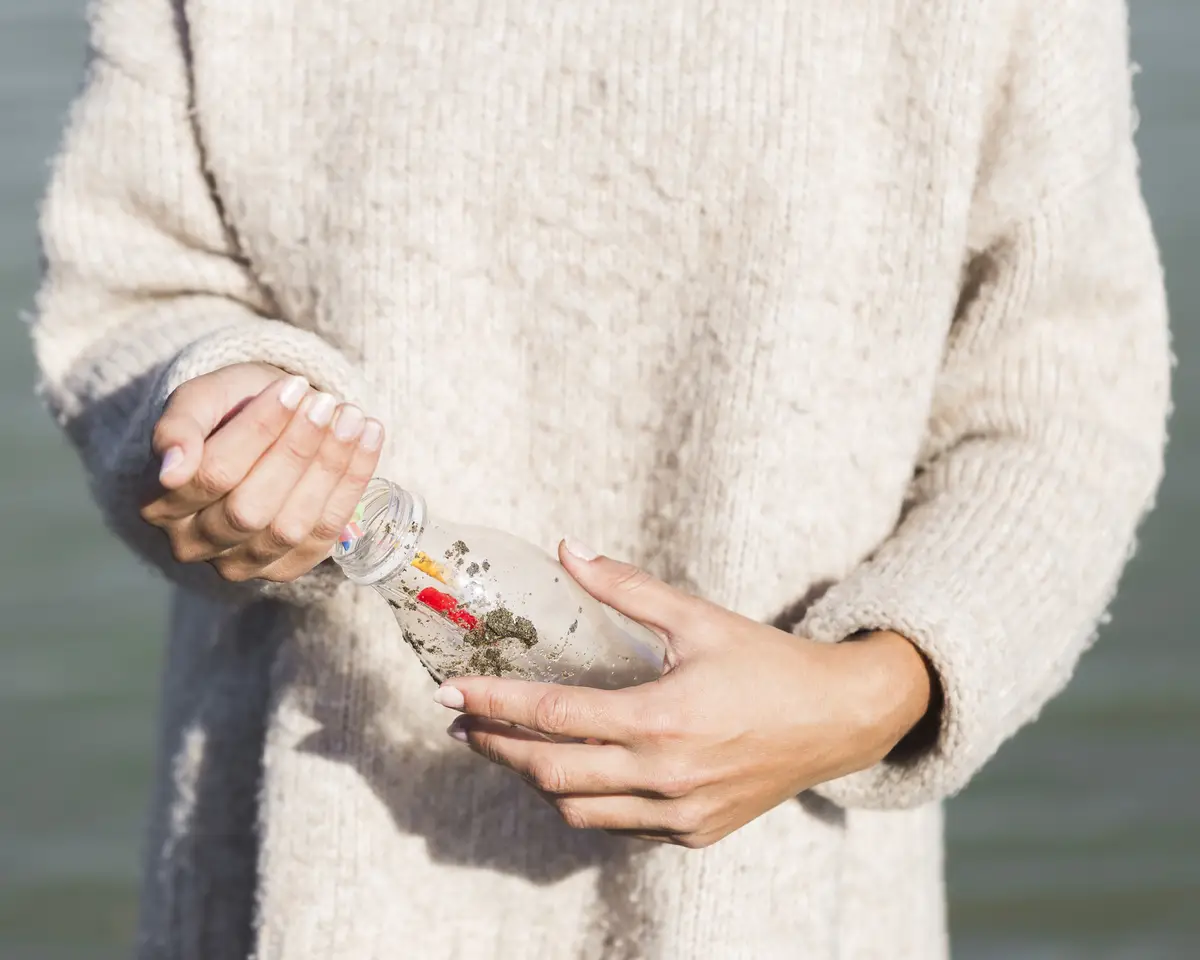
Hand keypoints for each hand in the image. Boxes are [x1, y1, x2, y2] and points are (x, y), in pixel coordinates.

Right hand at [140, 362, 383, 581]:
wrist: (259, 430)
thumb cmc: (223, 412)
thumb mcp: (197, 401)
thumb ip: (176, 428)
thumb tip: (171, 471)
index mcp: (159, 504)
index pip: (213, 474)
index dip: (258, 431)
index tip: (293, 387)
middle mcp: (193, 545)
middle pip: (251, 508)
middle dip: (297, 451)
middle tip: (328, 404)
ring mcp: (241, 564)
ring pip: (291, 526)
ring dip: (330, 468)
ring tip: (353, 418)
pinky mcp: (287, 569)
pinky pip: (325, 534)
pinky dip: (353, 484)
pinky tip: (369, 437)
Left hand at [434, 543, 931, 847]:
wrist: (837, 720)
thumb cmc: (767, 663)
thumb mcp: (697, 618)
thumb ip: (626, 588)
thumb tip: (567, 550)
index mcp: (661, 718)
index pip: (552, 716)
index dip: (493, 704)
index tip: (450, 692)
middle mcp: (664, 775)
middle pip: (550, 773)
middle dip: (497, 748)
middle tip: (463, 725)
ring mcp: (679, 814)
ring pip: (578, 810)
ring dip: (536, 780)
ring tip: (511, 748)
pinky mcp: (694, 834)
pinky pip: (619, 825)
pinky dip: (588, 800)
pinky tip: (577, 771)